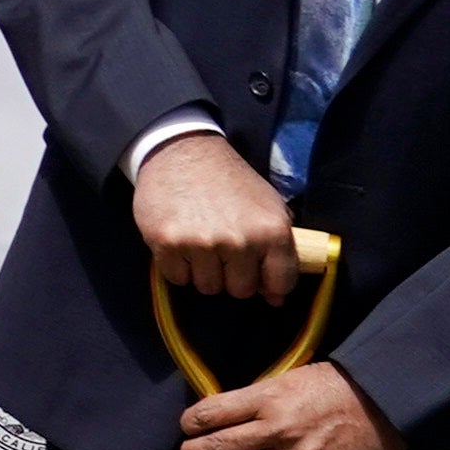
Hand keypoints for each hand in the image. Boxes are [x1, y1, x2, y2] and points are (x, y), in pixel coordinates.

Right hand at [132, 130, 296, 302]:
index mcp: (271, 230)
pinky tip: (181, 240)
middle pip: (240, 291)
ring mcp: (202, 243)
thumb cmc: (229, 181)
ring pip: (208, 287)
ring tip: (201, 242)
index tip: (259, 273)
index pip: (280, 283)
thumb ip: (278, 250)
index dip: (269, 283)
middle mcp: (239, 240)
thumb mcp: (267, 206)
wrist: (183, 151)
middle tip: (223, 250)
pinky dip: (178, 266)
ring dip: (204, 271)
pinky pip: (177, 278)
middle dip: (233, 276)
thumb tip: (275, 298)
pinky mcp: (168, 244)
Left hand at [178, 362, 403, 449]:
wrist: (386, 399)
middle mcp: (277, 427)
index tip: (187, 428)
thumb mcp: (292, 378)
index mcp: (268, 397)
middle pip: (219, 447)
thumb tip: (227, 414)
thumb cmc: (337, 385)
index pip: (212, 412)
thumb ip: (260, 398)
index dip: (191, 422)